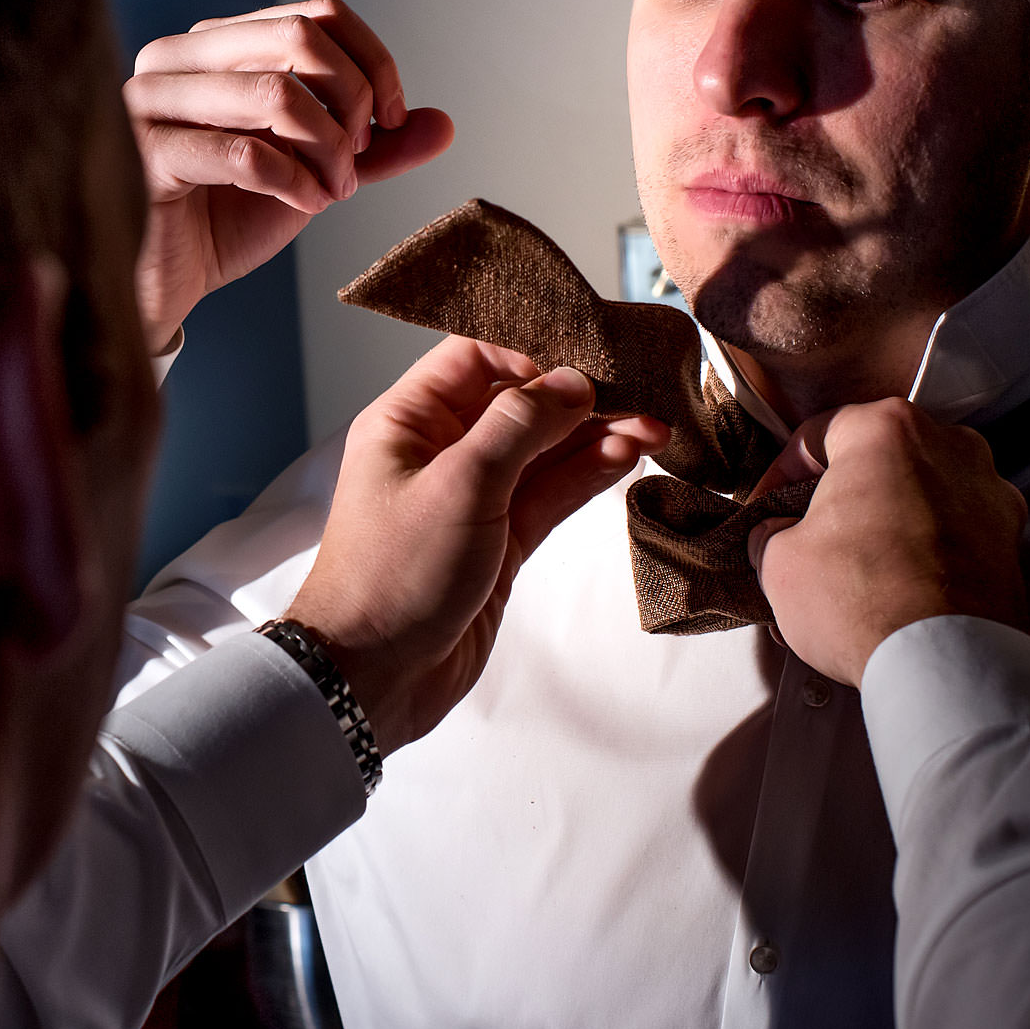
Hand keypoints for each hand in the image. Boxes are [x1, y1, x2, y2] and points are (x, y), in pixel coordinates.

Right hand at [125, 0, 453, 352]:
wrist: (167, 281)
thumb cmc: (227, 218)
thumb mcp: (314, 173)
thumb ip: (372, 148)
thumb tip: (443, 124)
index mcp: (217, 44)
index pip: (318, 14)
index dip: (372, 63)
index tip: (390, 121)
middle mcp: (177, 56)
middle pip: (299, 35)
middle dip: (352, 99)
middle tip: (360, 156)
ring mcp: (152, 100)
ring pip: (276, 92)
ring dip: (327, 150)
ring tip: (334, 191)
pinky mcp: (145, 154)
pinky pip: (245, 154)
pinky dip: (294, 183)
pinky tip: (304, 205)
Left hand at [285, 336, 668, 753]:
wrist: (374, 675)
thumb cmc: (394, 575)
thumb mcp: (459, 485)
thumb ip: (520, 427)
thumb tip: (571, 382)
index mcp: (407, 422)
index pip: (475, 357)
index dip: (532, 352)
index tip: (588, 358)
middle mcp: (439, 452)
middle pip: (518, 402)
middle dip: (579, 396)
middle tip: (643, 392)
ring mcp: (474, 498)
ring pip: (543, 451)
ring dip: (596, 435)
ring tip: (655, 426)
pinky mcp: (501, 542)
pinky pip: (550, 495)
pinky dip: (588, 474)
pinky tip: (627, 453)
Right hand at [747, 399, 1028, 686]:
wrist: (943, 663)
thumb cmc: (866, 600)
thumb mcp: (779, 561)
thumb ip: (774, 533)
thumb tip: (778, 536)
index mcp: (887, 430)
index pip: (818, 433)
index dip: (781, 474)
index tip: (770, 505)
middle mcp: (950, 447)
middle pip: (878, 458)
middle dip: (844, 494)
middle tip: (813, 534)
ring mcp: (990, 493)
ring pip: (923, 493)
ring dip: (890, 520)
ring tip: (860, 567)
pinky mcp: (1013, 541)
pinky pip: (957, 532)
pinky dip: (929, 550)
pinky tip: (901, 585)